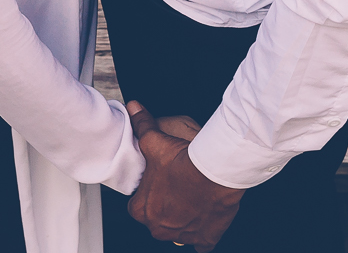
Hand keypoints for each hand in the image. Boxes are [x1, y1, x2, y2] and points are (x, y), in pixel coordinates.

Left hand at [125, 102, 243, 251]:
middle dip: (166, 207)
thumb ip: (142, 126)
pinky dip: (203, 235)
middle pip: (158, 220)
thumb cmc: (184, 161)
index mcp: (143, 209)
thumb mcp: (156, 141)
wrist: (214, 171)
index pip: (138, 206)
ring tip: (192, 199)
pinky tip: (206, 221)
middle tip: (177, 189)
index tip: (159, 182)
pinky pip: (201, 244)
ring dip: (184, 219)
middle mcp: (160, 227)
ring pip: (179, 231)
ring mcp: (183, 235)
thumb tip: (133, 108)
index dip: (148, 193)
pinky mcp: (205, 238)